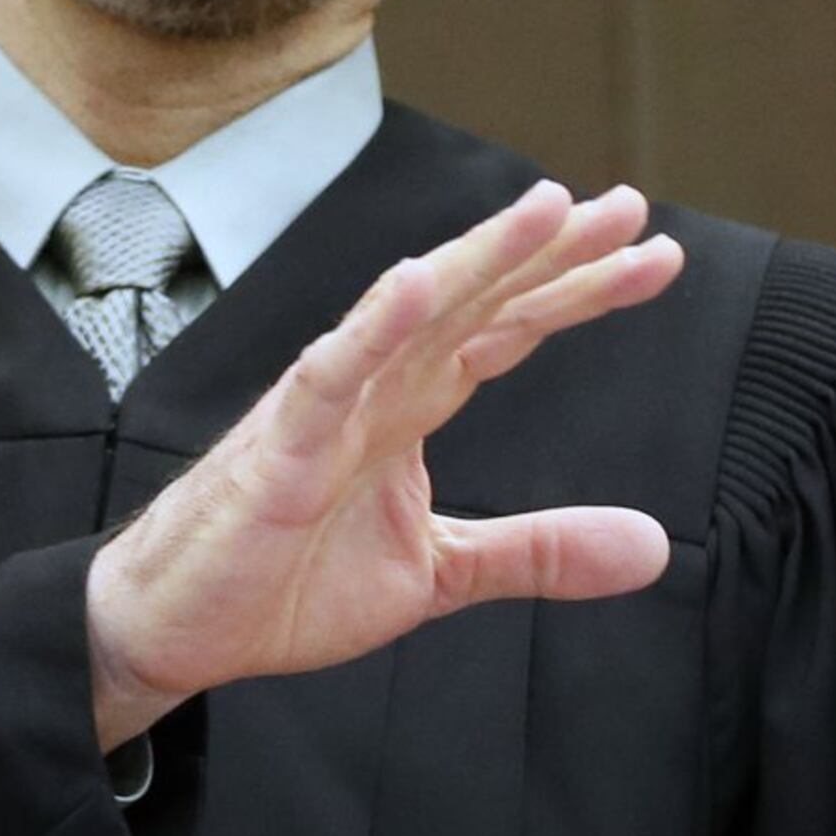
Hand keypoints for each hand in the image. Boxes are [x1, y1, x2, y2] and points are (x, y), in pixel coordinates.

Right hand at [85, 182, 687, 745]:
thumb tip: (657, 547)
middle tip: (631, 205)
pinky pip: (329, 376)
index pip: (509, 329)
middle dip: (552, 253)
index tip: (658, 256)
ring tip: (547, 210)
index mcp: (412, 404)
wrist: (177, 629)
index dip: (579, 290)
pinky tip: (419, 282)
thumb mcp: (441, 572)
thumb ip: (540, 550)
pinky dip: (371, 329)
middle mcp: (375, 386)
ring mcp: (325, 407)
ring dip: (480, 260)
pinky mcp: (278, 448)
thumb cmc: (285, 583)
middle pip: (477, 301)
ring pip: (413, 314)